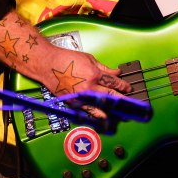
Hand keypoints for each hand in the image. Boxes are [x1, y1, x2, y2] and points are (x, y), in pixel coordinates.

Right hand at [0, 10, 132, 117]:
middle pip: (111, 97)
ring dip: (111, 113)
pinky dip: (95, 116)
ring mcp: (81, 97)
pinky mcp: (73, 103)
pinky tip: (101, 118)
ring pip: (100, 109)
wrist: (47, 64)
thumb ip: (104, 68)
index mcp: (95, 75)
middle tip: (130, 105)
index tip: (129, 89)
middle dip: (122, 101)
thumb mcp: (88, 59)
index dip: (124, 87)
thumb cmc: (66, 59)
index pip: (115, 83)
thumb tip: (116, 73)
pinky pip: (87, 112)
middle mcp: (89, 88)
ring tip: (119, 116)